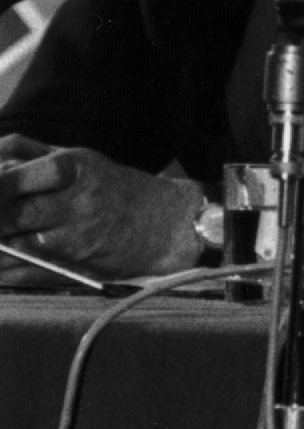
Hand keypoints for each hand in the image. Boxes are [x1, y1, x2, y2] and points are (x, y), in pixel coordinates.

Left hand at [0, 138, 204, 282]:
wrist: (163, 224)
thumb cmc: (109, 186)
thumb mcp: (76, 158)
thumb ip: (26, 155)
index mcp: (75, 169)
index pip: (13, 179)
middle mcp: (76, 204)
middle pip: (7, 217)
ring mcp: (73, 240)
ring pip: (8, 248)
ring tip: (3, 232)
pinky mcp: (69, 268)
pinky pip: (17, 273)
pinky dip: (3, 267)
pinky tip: (5, 255)